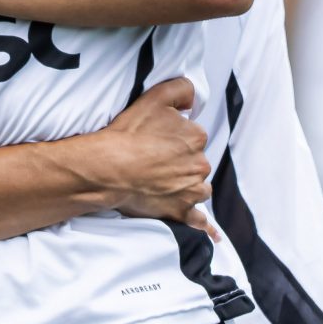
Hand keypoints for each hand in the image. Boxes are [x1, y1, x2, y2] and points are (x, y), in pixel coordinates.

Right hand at [75, 78, 212, 231]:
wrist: (109, 168)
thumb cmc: (129, 134)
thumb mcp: (155, 97)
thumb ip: (182, 88)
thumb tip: (194, 98)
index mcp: (196, 137)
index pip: (192, 136)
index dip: (174, 138)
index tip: (156, 141)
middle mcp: (199, 164)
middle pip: (195, 162)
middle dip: (180, 162)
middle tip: (154, 162)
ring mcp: (192, 190)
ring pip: (198, 187)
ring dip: (188, 186)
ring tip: (164, 184)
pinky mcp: (181, 211)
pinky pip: (200, 221)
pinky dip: (207, 228)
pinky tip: (213, 235)